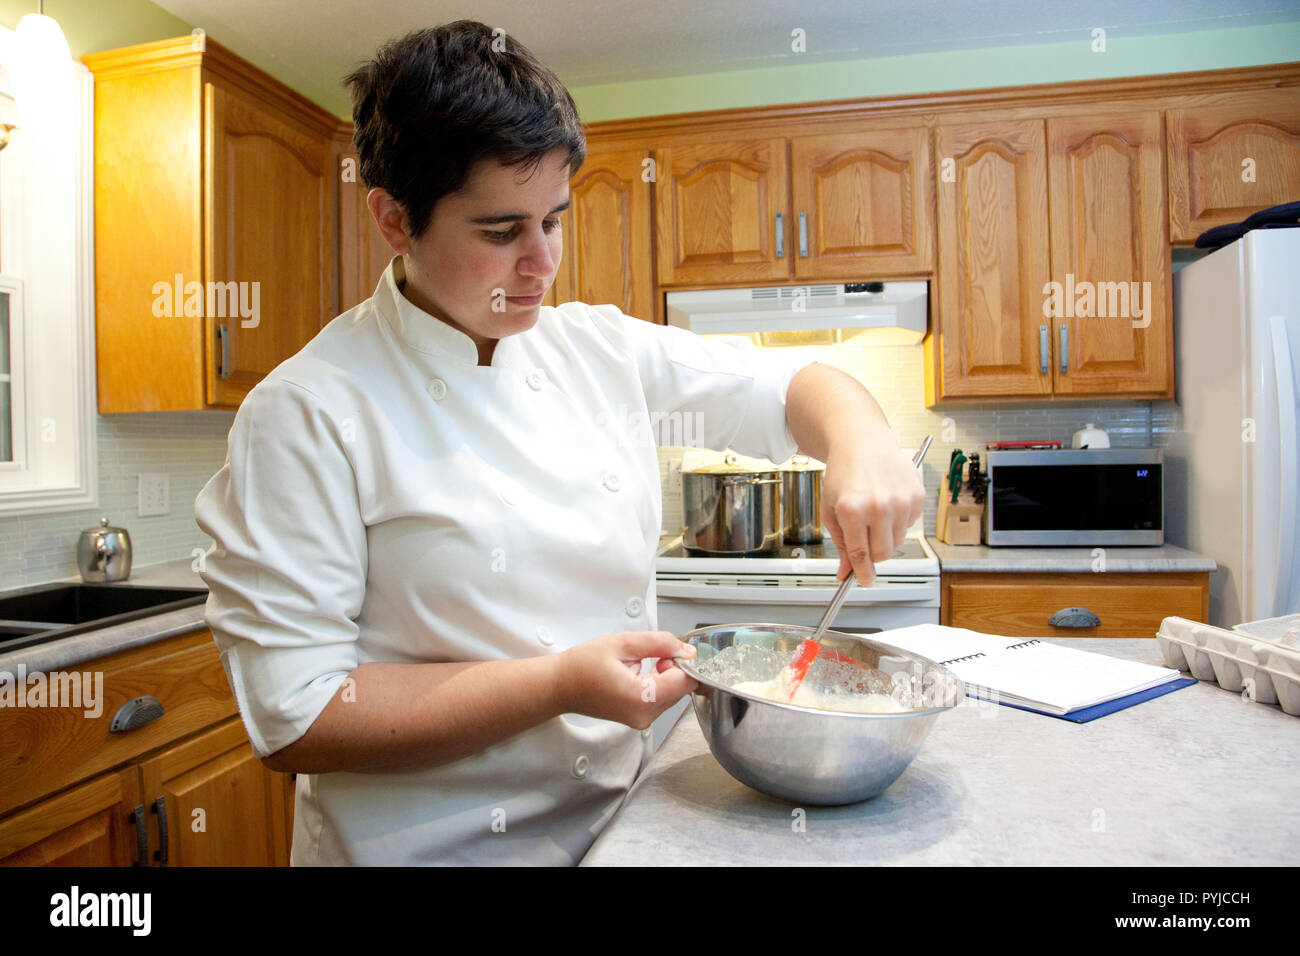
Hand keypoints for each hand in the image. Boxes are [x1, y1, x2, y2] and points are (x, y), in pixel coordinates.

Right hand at [555, 631, 698, 729]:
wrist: (560, 685)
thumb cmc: (583, 665)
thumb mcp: (624, 643)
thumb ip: (660, 643)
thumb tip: (686, 650)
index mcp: (641, 697)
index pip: (686, 681)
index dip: (682, 661)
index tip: (668, 650)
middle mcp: (644, 715)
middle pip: (682, 689)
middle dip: (673, 668)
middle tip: (650, 655)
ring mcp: (642, 721)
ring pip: (674, 694)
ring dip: (665, 676)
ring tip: (638, 664)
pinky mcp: (639, 720)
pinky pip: (661, 699)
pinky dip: (657, 684)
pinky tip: (637, 674)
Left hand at [821, 441, 925, 585]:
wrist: (862, 443)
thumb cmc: (843, 473)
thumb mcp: (831, 509)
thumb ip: (840, 544)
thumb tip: (846, 572)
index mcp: (852, 510)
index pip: (860, 555)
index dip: (862, 573)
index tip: (864, 581)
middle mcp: (879, 506)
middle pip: (882, 554)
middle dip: (872, 554)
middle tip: (865, 539)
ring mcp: (900, 501)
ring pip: (897, 541)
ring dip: (885, 535)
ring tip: (874, 512)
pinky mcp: (916, 496)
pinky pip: (909, 525)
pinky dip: (898, 520)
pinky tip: (887, 502)